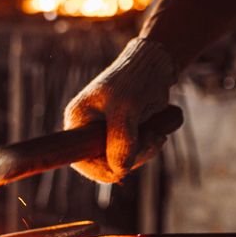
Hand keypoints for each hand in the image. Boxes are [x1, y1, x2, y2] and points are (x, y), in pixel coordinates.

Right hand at [64, 38, 177, 182]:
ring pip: (124, 162)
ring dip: (145, 151)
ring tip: (157, 131)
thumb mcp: (127, 108)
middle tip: (152, 137)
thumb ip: (121, 140)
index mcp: (77, 121)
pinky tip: (157, 132)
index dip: (104, 169)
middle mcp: (87, 130)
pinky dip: (148, 147)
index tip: (128, 164)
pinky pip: (135, 154)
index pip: (81, 161)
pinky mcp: (123, 134)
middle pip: (106, 165)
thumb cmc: (135, 80)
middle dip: (133, 156)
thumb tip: (120, 171)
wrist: (155, 65)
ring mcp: (105, 133)